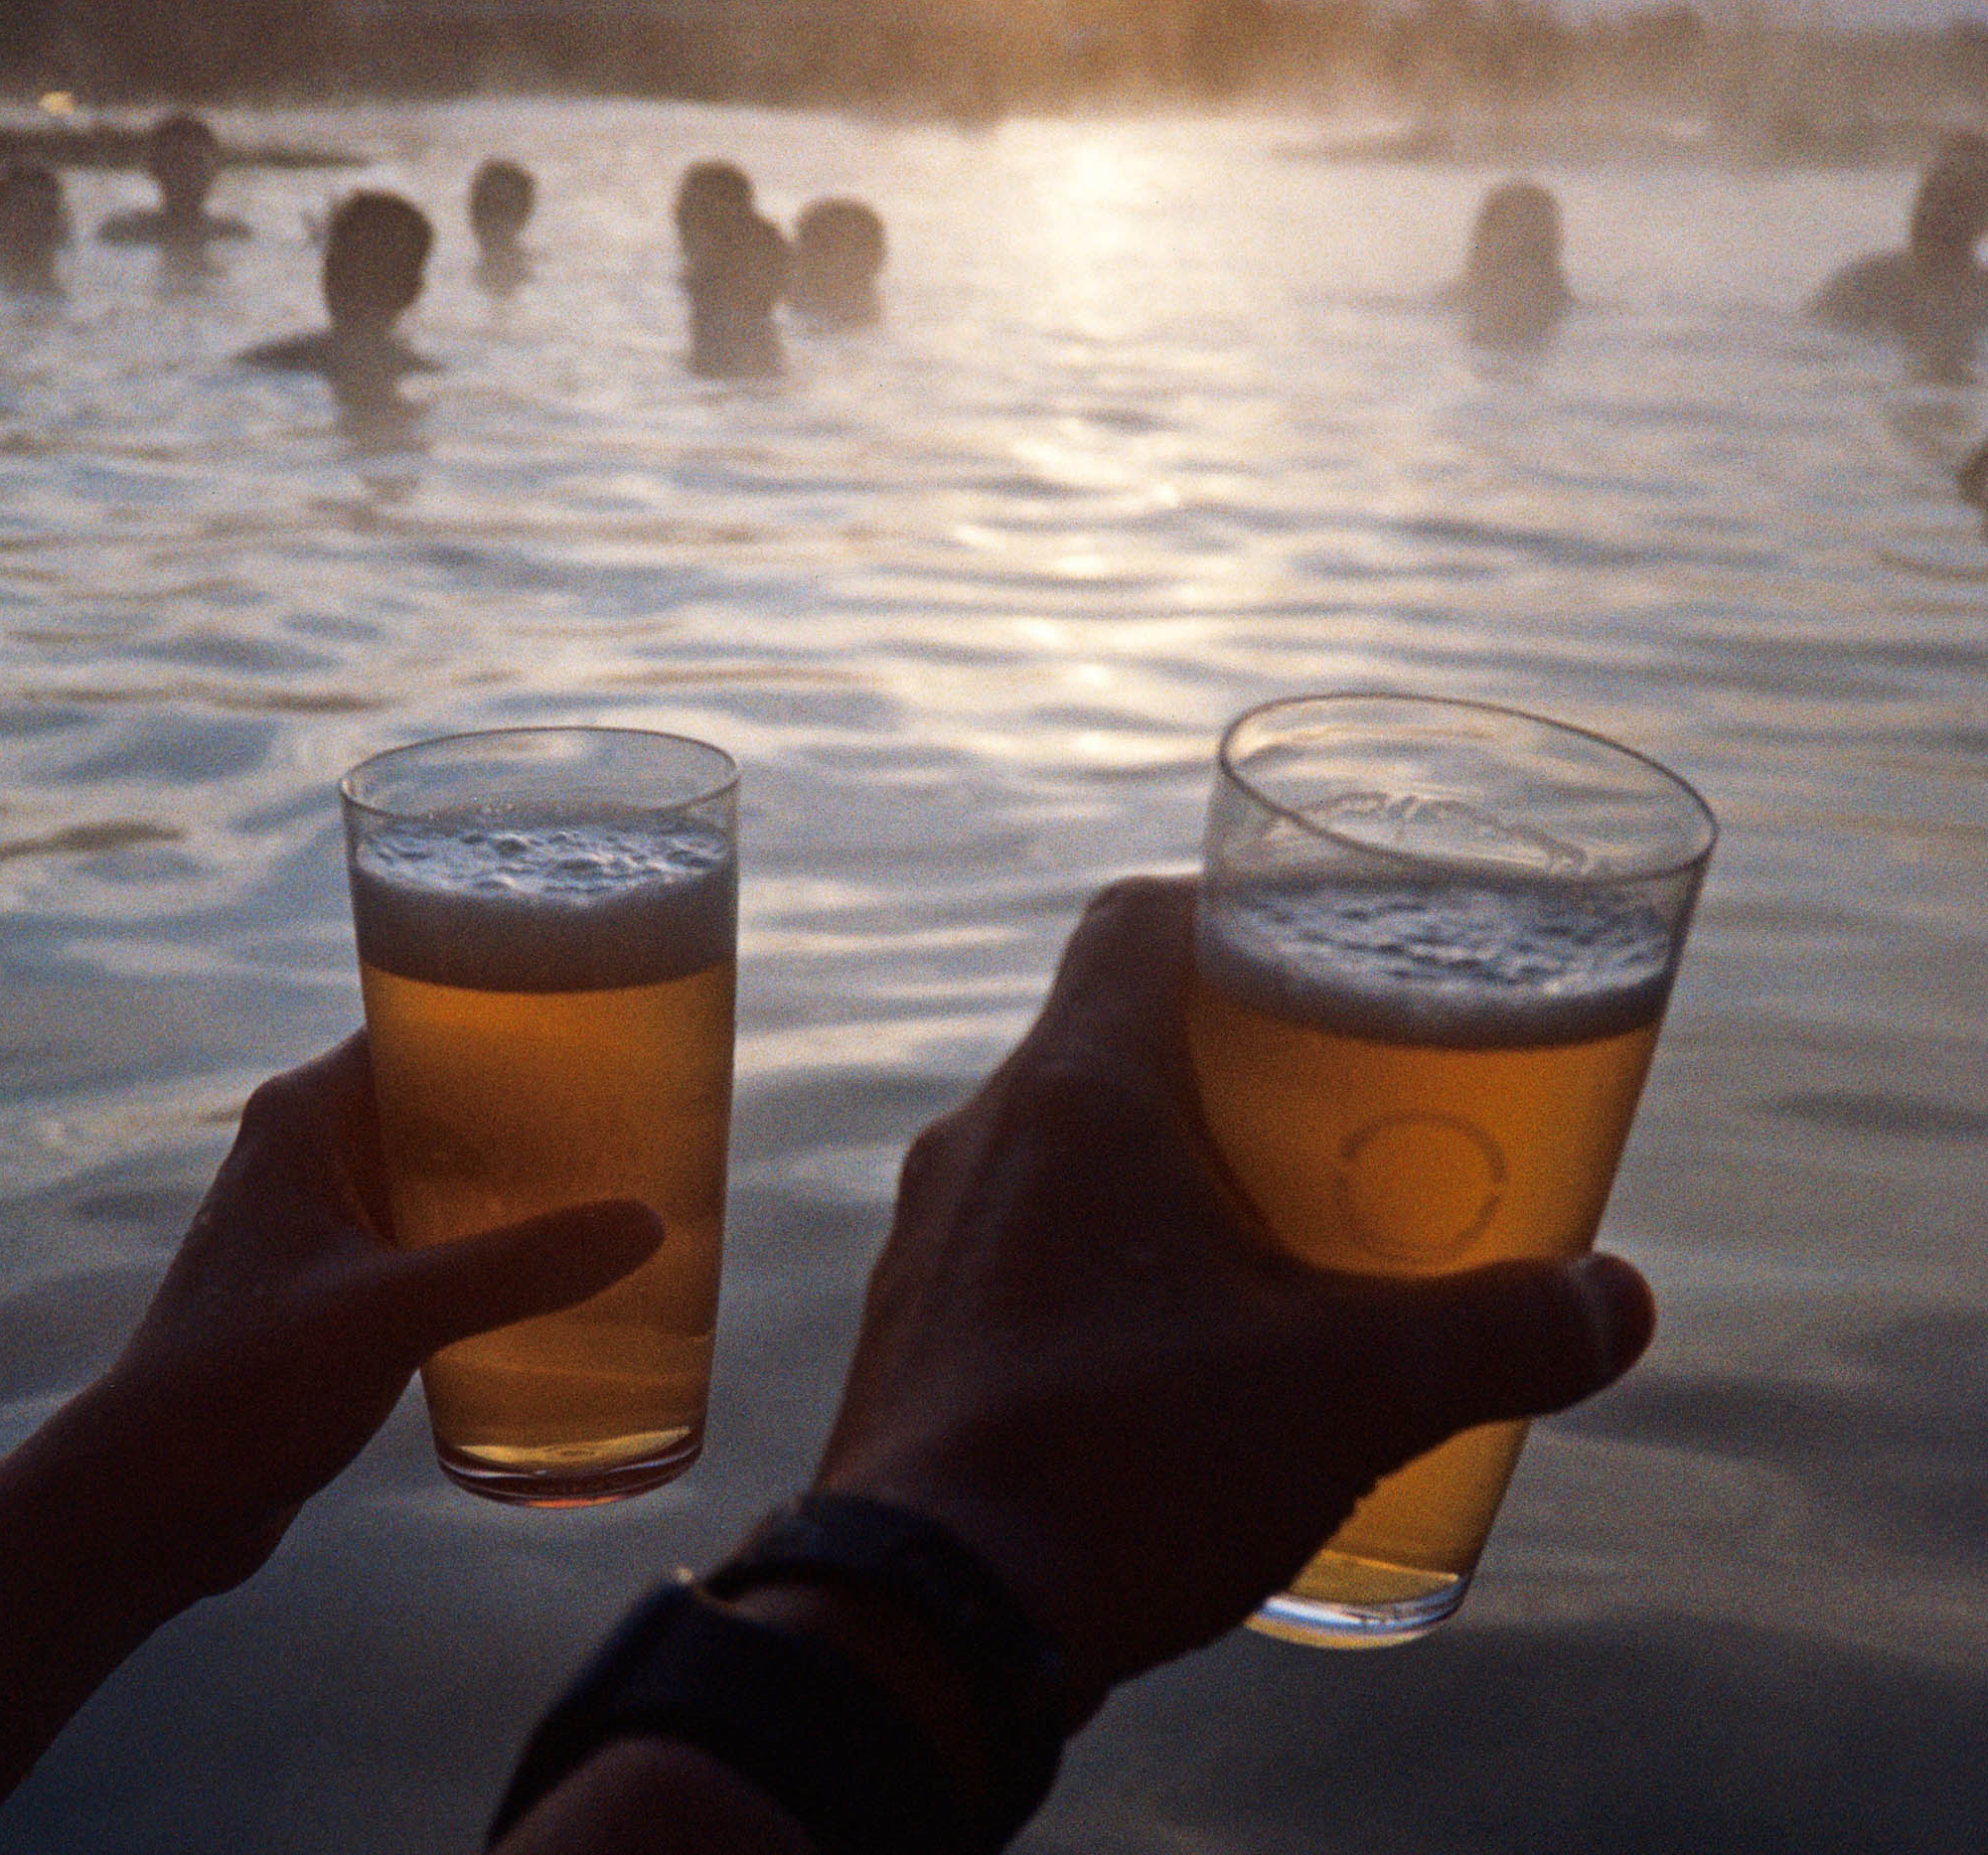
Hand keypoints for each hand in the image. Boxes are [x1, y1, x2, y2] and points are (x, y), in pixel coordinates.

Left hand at [88, 1031, 663, 1592]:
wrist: (147, 1506)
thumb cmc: (242, 1386)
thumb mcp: (392, 1314)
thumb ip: (518, 1267)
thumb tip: (646, 1225)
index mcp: (308, 1114)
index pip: (425, 1024)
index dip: (513, 1021)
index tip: (607, 1031)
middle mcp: (312, 1148)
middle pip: (448, 1095)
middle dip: (537, 1107)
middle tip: (637, 1115)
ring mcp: (322, 1219)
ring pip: (445, 1169)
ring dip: (519, 1179)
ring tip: (617, 1186)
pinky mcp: (336, 1285)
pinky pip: (434, 1234)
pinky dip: (493, 1240)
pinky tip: (558, 1271)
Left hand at [814, 877, 1653, 1719]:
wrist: (922, 1623)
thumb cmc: (1127, 1464)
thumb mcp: (1350, 1391)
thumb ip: (1497, 1333)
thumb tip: (1616, 1302)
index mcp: (1076, 1090)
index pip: (1138, 919)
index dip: (1233, 912)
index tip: (1321, 956)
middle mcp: (986, 1134)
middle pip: (1117, 1033)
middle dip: (1237, 1063)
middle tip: (1344, 1116)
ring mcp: (937, 1231)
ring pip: (1067, 1144)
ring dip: (1173, 1168)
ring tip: (1283, 1245)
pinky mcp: (919, 1325)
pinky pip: (1024, 1239)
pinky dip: (1110, 1257)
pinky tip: (1186, 1354)